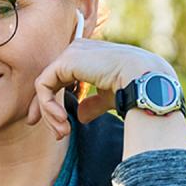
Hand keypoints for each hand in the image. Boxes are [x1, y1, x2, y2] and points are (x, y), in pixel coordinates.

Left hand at [25, 36, 176, 139]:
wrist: (142, 80)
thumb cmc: (133, 87)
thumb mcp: (109, 98)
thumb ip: (94, 104)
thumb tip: (80, 116)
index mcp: (89, 56)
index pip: (61, 78)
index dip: (54, 103)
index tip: (58, 127)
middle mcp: (78, 50)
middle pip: (50, 83)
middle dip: (48, 111)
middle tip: (58, 135)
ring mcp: (70, 53)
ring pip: (45, 87)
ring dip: (50, 114)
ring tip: (63, 132)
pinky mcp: (64, 61)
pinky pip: (43, 86)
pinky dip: (48, 106)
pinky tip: (63, 120)